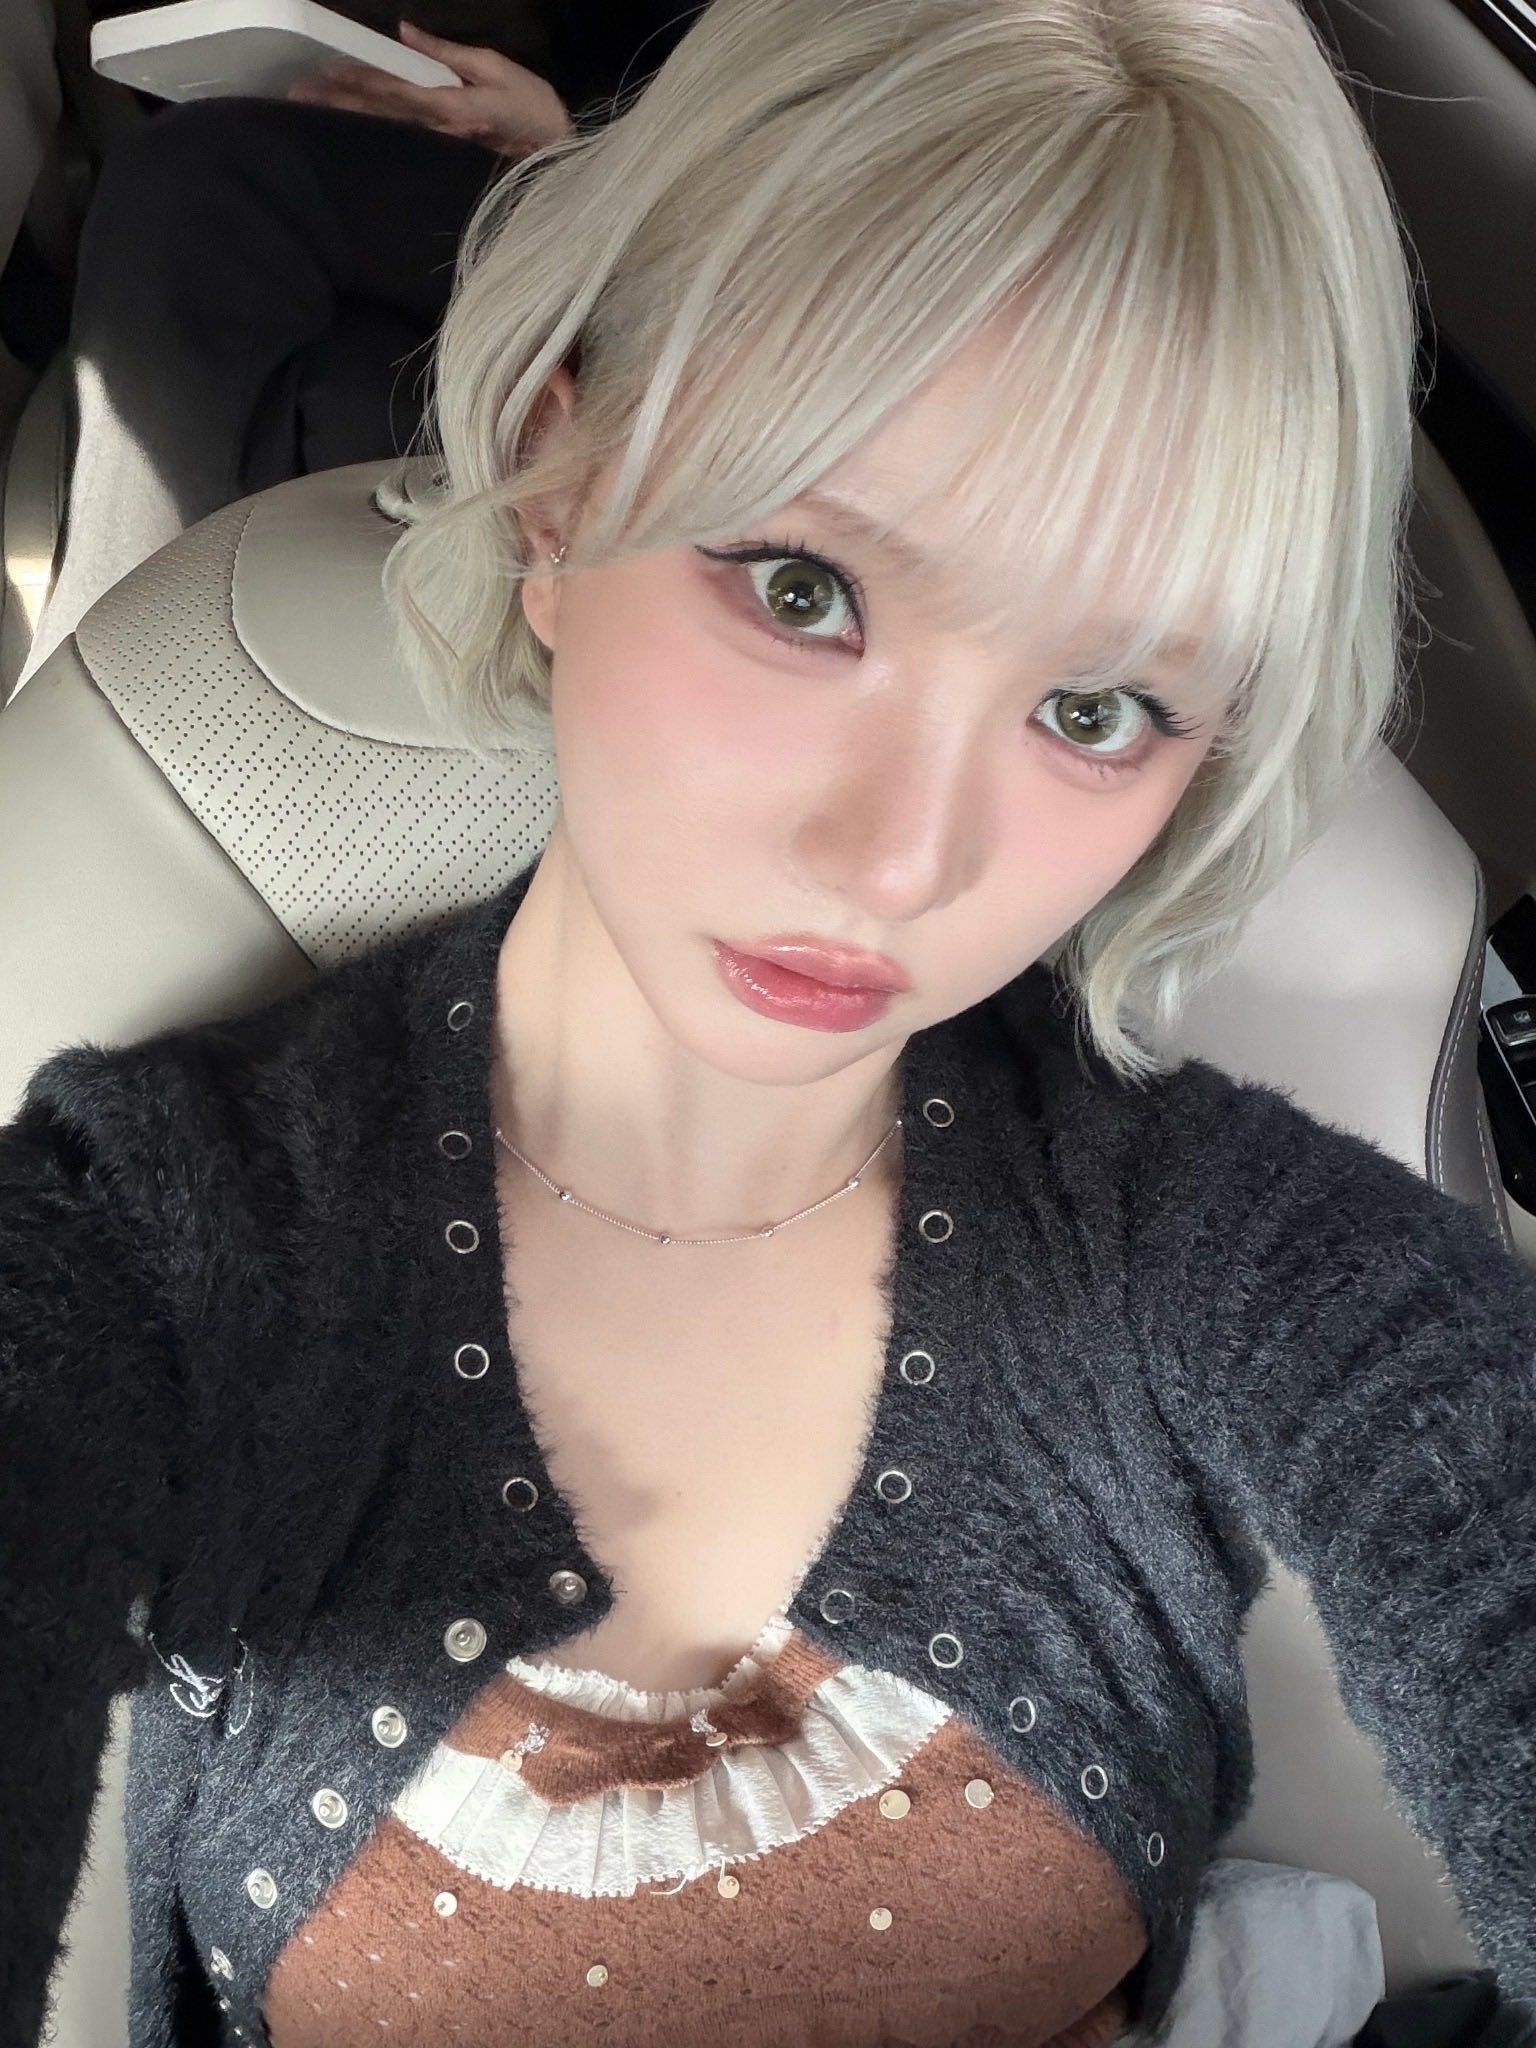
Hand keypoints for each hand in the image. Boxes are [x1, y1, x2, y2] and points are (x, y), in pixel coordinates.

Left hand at [287, 21, 571, 156]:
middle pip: (378, 108)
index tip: (326, 69)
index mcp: (447, 102)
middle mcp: (435, 124)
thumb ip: (447, 51)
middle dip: (337, 98)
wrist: (553, 148)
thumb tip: (406, 32)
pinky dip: (369, 124)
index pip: (393, 86)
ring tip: (309, 105)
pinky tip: (347, 121)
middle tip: (297, 91)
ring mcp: (436, 138)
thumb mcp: (493, 66)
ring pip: (382, 122)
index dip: (357, 78)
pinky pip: (397, 132)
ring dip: (344, 113)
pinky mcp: (441, 143)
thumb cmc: (529, 104)